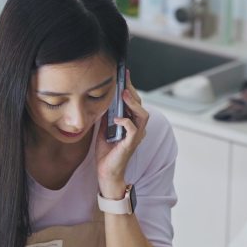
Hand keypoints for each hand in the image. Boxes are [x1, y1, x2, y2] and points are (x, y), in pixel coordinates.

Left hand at [95, 69, 149, 198]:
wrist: (106, 172)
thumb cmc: (106, 152)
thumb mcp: (103, 128)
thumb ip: (106, 115)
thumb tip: (103, 99)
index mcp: (131, 122)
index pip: (134, 101)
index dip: (130, 87)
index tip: (123, 74)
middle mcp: (137, 128)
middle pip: (140, 104)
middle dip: (132, 90)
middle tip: (123, 79)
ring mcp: (136, 136)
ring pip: (142, 115)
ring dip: (133, 103)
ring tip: (123, 94)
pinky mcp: (131, 144)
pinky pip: (134, 129)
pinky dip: (126, 121)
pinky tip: (117, 118)